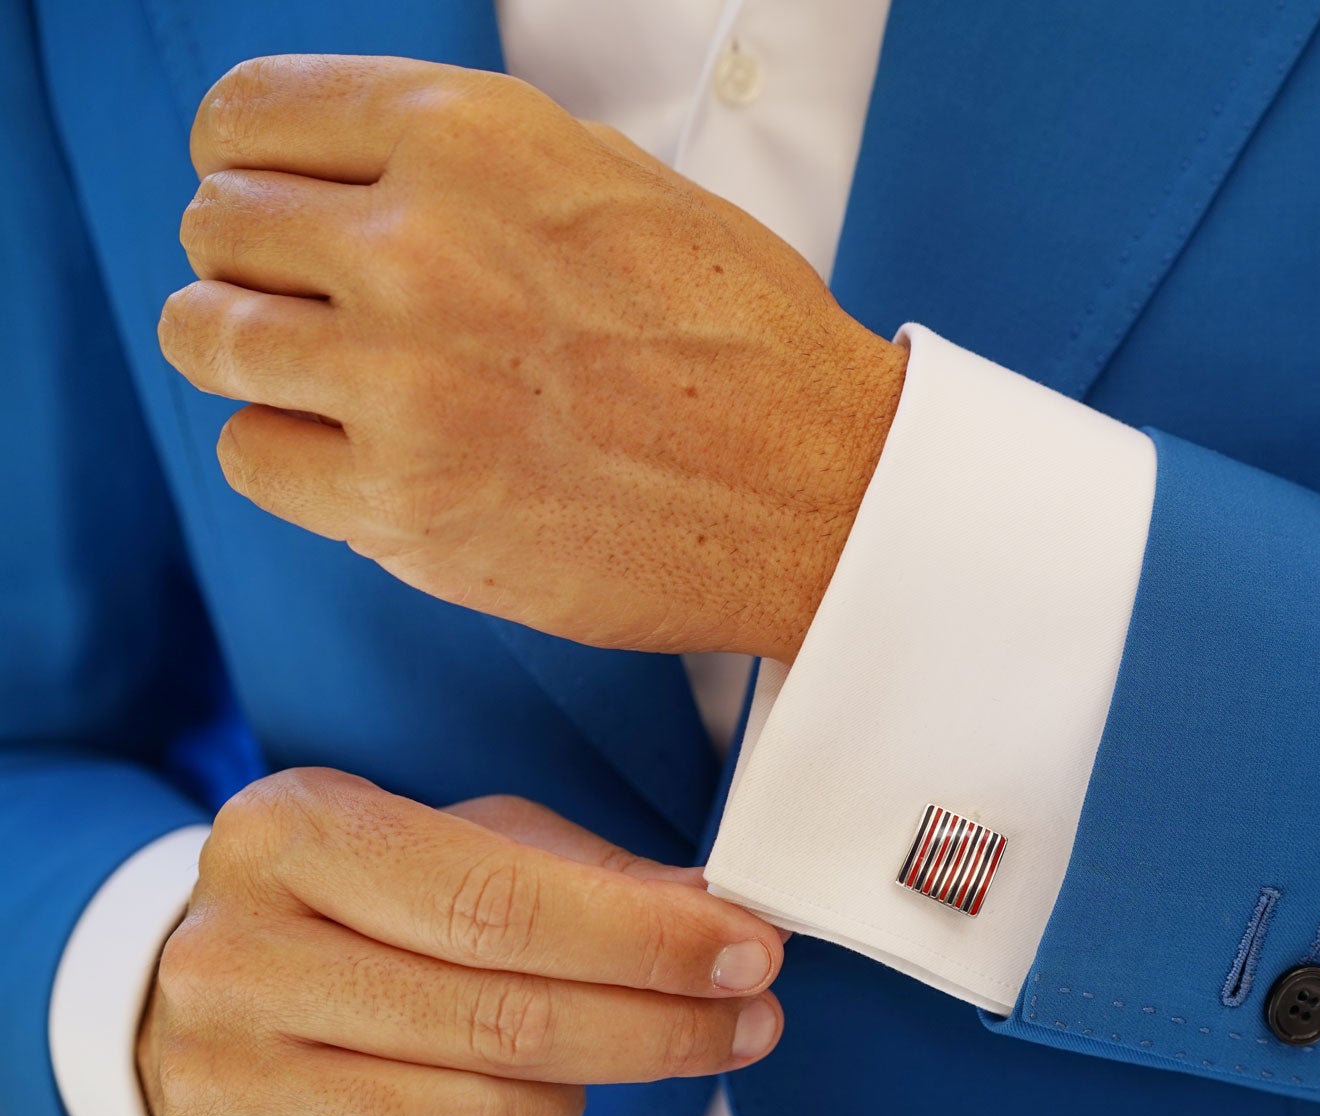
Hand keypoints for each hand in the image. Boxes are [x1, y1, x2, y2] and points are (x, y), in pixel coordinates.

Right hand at [136, 768, 785, 1115]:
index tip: (751, 954)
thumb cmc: (365, 903)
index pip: (500, 903)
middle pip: (500, 1022)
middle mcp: (234, 954)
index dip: (645, 941)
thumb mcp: (464, 844)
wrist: (204, 991)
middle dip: (657, 1029)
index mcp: (292, 832)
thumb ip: (592, 878)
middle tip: (748, 1022)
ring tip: (587, 1065)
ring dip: (568, 1104)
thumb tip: (721, 921)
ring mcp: (216, 1077)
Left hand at [157, 55, 907, 662]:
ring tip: (337, 381)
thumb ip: (472, 161)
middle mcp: (423, 245)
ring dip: (257, 357)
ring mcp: (404, 379)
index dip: (250, 160)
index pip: (250, 116)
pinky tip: (370, 456)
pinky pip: (251, 456)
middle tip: (322, 304)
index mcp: (476, 140)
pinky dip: (293, 457)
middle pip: (218, 224)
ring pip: (205, 337)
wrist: (821, 491)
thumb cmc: (742, 343)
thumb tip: (350, 168)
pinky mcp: (403, 502)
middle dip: (256, 261)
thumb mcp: (617, 180)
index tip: (270, 199)